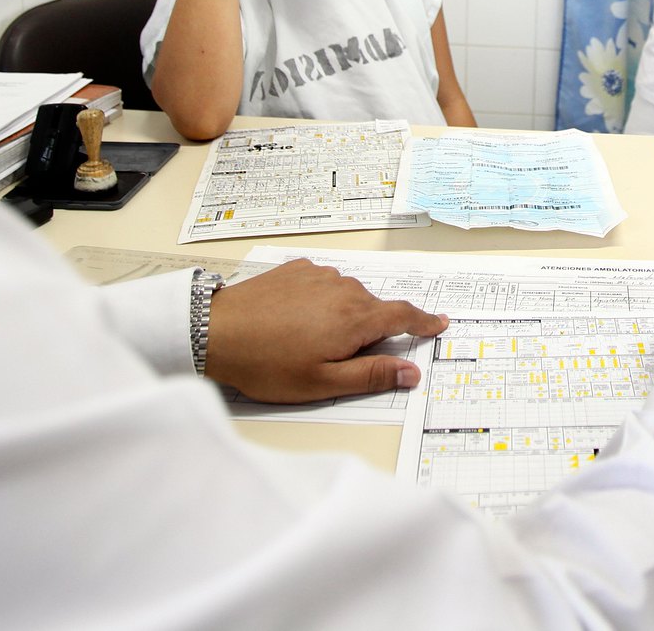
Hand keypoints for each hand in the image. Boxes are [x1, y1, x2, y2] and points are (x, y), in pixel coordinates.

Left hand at [203, 259, 447, 402]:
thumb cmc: (267, 363)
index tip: (438, 324)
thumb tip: (411, 372)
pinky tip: (298, 321)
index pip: (403, 316)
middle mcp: (343, 289)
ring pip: (347, 297)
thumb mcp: (322, 383)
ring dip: (343, 316)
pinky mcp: (295, 269)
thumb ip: (371, 376)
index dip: (424, 322)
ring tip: (312, 343)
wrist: (215, 331)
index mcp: (356, 318)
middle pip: (373, 309)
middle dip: (370, 331)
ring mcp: (318, 275)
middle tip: (343, 359)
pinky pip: (322, 285)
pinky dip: (321, 302)